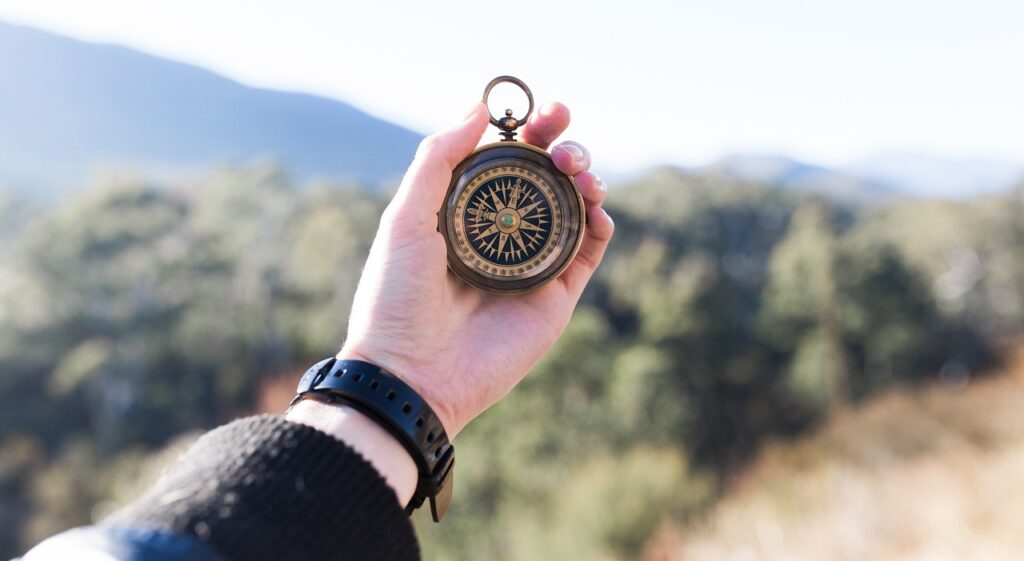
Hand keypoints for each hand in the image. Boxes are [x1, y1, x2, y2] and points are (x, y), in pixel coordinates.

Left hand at [339, 101, 613, 436]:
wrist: (411, 374)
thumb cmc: (396, 298)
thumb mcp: (406, 218)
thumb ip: (439, 159)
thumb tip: (479, 107)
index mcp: (465, 213)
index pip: (506, 160)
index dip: (528, 131)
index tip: (542, 111)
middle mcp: (501, 235)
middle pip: (546, 178)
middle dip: (562, 146)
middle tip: (562, 134)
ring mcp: (531, 265)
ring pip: (574, 208)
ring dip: (585, 177)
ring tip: (577, 169)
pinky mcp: (555, 297)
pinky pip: (588, 251)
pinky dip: (600, 222)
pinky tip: (594, 205)